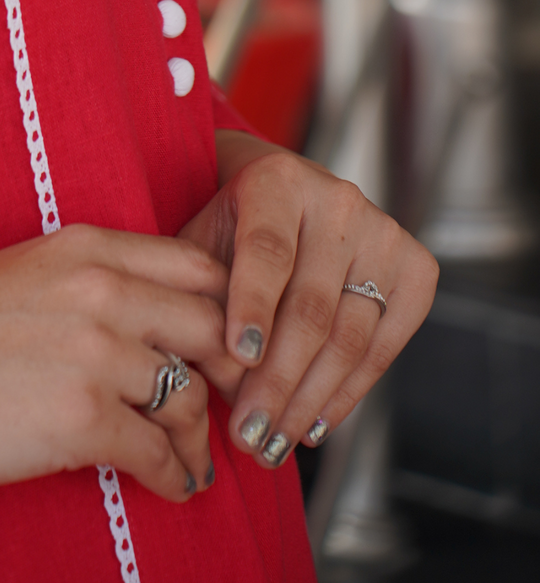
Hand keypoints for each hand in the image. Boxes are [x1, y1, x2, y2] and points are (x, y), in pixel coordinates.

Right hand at [0, 224, 229, 505]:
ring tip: (192, 459)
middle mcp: (101, 291)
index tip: (225, 346)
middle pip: (211, 330)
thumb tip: (151, 317)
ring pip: (190, 397)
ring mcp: (96, 354)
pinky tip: (170, 484)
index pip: (196, 268)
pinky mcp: (84, 418)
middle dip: (229, 376)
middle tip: (230, 406)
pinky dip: (174, 475)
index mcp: (88, 248)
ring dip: (199, 439)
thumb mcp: (28, 271)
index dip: (226, 310)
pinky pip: (159, 452)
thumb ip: (94, 279)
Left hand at [179, 133, 437, 468]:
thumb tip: (213, 375)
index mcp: (278, 180)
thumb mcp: (204, 240)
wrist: (283, 195)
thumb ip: (204, 293)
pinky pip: (383, 346)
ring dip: (311, 400)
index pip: (267, 251)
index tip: (237, 358)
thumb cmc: (233, 225)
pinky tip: (317, 423)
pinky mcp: (416, 269)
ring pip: (349, 337)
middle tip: (250, 434)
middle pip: (310, 308)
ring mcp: (385, 233)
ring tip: (277, 442)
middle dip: (278, 382)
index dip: (253, 306)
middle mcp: (339, 201)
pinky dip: (349, 393)